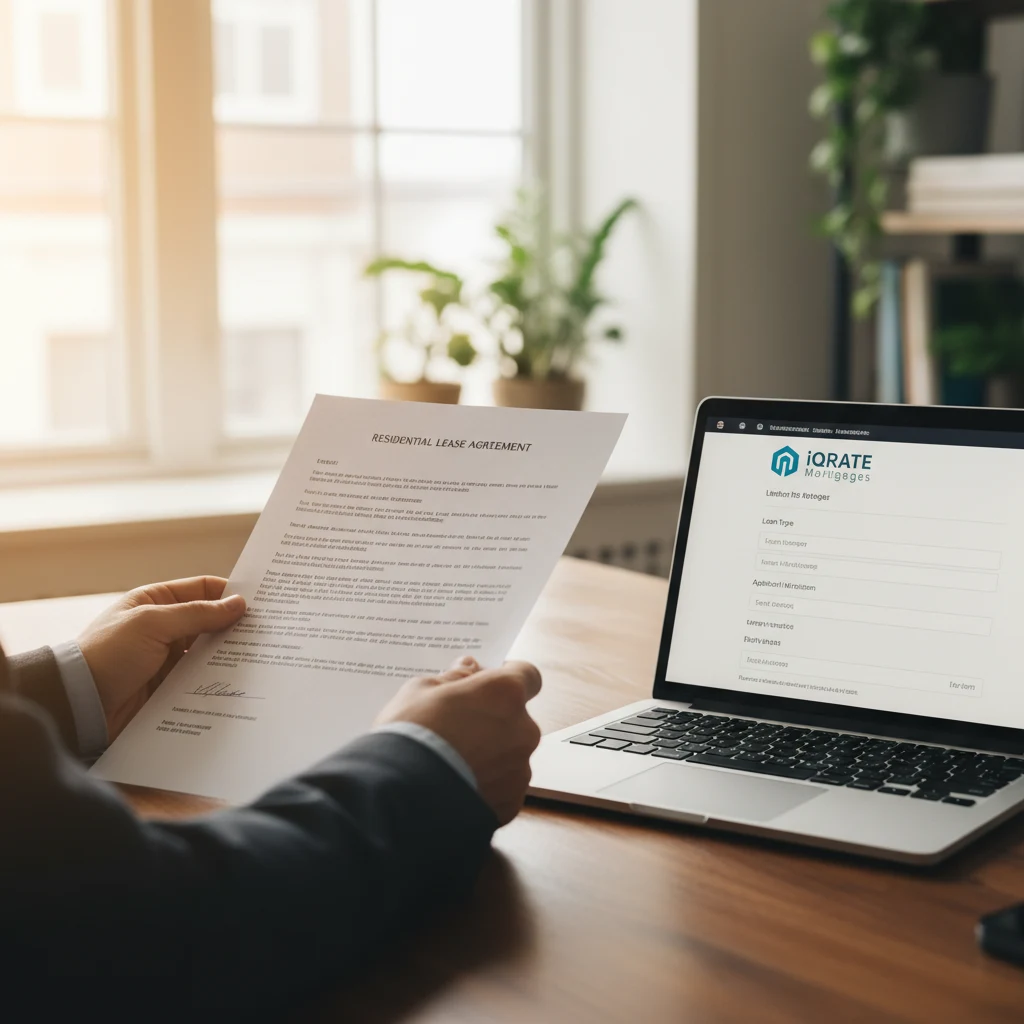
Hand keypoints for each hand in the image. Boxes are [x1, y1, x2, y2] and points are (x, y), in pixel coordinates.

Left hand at [77, 577, 246, 739]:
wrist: (76, 705)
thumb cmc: (106, 655)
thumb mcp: (152, 624)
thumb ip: (197, 614)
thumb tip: (238, 604)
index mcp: (155, 602)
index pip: (203, 589)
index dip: (231, 593)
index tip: (262, 603)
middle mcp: (163, 628)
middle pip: (210, 622)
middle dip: (236, 627)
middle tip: (270, 633)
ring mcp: (166, 659)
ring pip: (209, 653)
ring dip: (230, 656)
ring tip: (261, 660)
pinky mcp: (169, 687)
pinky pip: (200, 679)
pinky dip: (217, 679)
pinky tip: (238, 682)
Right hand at [376, 655, 541, 824]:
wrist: (400, 797)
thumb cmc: (409, 735)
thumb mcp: (421, 690)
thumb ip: (454, 677)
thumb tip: (469, 669)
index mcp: (506, 694)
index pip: (527, 674)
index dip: (506, 677)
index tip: (486, 683)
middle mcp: (523, 730)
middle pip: (515, 717)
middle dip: (491, 718)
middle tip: (455, 727)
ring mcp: (519, 770)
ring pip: (509, 754)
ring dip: (489, 754)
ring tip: (450, 763)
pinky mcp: (511, 804)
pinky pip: (501, 787)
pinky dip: (484, 785)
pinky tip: (455, 786)